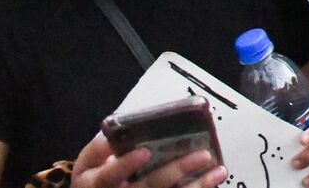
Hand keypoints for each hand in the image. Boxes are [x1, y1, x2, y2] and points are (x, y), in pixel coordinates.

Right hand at [71, 132, 225, 187]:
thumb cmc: (96, 174)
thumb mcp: (89, 160)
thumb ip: (102, 145)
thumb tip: (120, 127)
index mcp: (94, 182)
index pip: (109, 175)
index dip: (125, 165)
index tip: (145, 152)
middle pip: (146, 187)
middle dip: (175, 171)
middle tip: (202, 155)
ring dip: (195, 186)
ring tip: (218, 171)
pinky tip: (212, 182)